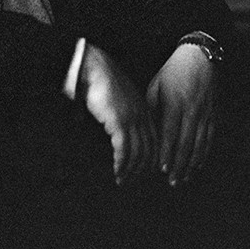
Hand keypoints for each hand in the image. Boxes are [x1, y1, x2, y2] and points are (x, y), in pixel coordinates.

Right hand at [78, 43, 156, 184]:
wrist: (94, 67)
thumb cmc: (103, 80)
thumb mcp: (120, 98)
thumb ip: (124, 113)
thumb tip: (118, 130)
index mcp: (144, 110)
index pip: (155, 140)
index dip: (151, 158)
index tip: (143, 170)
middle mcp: (142, 116)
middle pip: (150, 150)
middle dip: (142, 169)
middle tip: (133, 181)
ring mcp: (132, 119)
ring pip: (138, 153)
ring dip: (130, 170)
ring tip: (122, 180)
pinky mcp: (119, 122)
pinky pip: (124, 150)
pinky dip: (121, 164)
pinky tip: (117, 171)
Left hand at [146, 43, 217, 186]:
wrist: (200, 57)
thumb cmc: (173, 71)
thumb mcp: (156, 85)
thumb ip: (152, 107)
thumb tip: (148, 128)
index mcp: (174, 103)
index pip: (170, 134)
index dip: (166, 153)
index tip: (160, 168)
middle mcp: (191, 110)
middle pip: (185, 144)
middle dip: (178, 165)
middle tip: (172, 182)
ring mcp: (204, 113)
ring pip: (199, 144)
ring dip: (191, 164)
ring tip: (184, 179)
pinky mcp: (213, 114)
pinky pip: (209, 138)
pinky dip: (203, 153)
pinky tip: (198, 165)